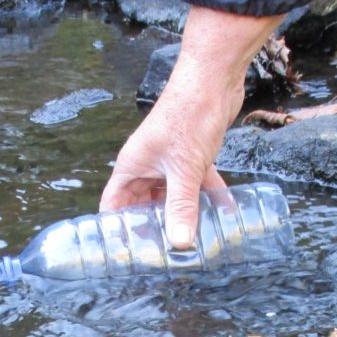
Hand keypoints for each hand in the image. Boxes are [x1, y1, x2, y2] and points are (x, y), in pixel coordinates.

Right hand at [99, 6, 284, 247]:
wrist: (214, 79)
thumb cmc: (189, 115)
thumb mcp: (185, 168)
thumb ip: (182, 206)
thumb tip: (180, 243)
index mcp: (131, 167)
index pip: (114, 205)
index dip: (118, 230)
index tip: (129, 256)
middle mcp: (147, 165)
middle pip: (144, 205)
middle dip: (156, 229)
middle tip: (168, 258)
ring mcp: (170, 160)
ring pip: (172, 196)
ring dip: (184, 215)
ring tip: (196, 244)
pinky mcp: (192, 155)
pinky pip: (195, 184)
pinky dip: (207, 197)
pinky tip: (223, 215)